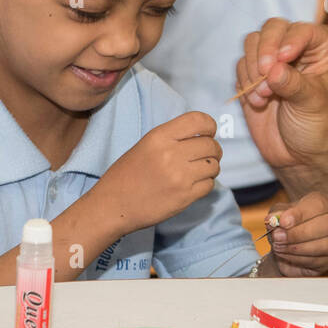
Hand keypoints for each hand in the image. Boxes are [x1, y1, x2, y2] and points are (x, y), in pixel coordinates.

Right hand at [97, 110, 223, 231]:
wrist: (113, 205)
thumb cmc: (127, 174)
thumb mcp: (145, 145)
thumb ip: (173, 137)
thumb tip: (203, 134)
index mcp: (159, 137)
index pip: (199, 121)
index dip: (209, 126)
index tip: (208, 133)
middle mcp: (171, 154)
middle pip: (211, 145)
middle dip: (213, 149)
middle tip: (205, 155)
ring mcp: (179, 177)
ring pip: (214, 165)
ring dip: (210, 167)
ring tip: (199, 170)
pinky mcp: (184, 197)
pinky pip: (210, 185)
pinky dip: (205, 184)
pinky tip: (193, 184)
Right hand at [236, 18, 327, 170]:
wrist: (299, 155)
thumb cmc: (317, 127)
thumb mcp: (312, 104)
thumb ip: (294, 84)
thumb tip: (274, 70)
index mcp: (321, 48)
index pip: (304, 29)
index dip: (292, 39)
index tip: (284, 58)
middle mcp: (296, 47)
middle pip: (272, 28)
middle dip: (265, 50)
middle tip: (265, 74)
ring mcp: (272, 60)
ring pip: (253, 43)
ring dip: (254, 69)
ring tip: (264, 95)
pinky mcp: (252, 75)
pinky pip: (240, 65)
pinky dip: (245, 82)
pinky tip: (258, 102)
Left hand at [263, 192, 327, 275]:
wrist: (291, 245)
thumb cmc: (289, 224)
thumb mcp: (280, 214)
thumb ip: (277, 215)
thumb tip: (272, 220)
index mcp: (325, 204)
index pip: (318, 205)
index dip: (300, 214)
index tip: (283, 222)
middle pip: (325, 225)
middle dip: (299, 233)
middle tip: (278, 237)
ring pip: (324, 246)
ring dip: (297, 248)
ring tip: (278, 247)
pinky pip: (317, 261)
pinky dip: (298, 259)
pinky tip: (284, 255)